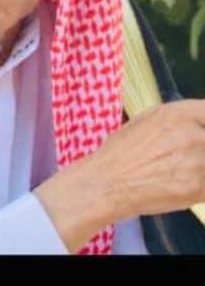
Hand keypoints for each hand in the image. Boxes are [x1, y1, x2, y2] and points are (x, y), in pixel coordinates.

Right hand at [35, 99, 204, 251]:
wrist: (109, 182)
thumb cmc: (123, 149)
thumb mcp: (149, 118)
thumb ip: (180, 117)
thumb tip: (199, 119)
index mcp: (179, 114)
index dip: (204, 122)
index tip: (200, 130)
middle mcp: (193, 135)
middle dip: (199, 145)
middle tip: (184, 153)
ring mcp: (198, 163)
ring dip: (199, 165)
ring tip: (180, 168)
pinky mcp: (198, 190)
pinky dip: (200, 185)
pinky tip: (182, 183)